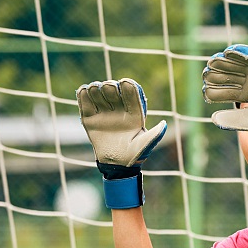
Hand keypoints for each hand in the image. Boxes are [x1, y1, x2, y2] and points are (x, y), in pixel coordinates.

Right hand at [76, 78, 166, 207]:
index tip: (125, 83)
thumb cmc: (133, 155)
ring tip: (95, 88)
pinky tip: (84, 90)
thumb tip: (164, 124)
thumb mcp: (144, 146)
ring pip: (99, 93)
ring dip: (96, 88)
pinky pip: (85, 103)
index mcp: (133, 113)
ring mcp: (104, 113)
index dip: (129, 87)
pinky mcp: (90, 118)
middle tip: (108, 87)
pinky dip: (83, 95)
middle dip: (110, 87)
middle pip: (113, 91)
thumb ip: (154, 136)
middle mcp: (118, 110)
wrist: (114, 164)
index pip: (131, 95)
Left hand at [202, 44, 247, 151]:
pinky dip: (238, 52)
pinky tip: (228, 52)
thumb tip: (212, 119)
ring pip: (235, 65)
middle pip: (228, 76)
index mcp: (244, 93)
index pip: (225, 90)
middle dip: (216, 74)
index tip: (205, 92)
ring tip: (212, 62)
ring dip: (223, 62)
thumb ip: (232, 119)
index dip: (214, 90)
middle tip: (206, 74)